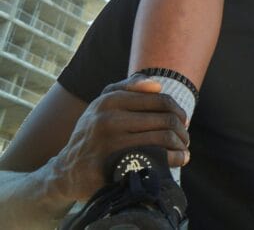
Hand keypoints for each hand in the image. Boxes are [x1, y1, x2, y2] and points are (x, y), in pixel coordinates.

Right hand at [48, 76, 188, 201]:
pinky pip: (155, 160)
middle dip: (182, 130)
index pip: (161, 100)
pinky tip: (178, 161)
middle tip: (185, 139)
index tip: (183, 121)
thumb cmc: (93, 133)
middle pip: (166, 120)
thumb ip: (128, 88)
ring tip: (183, 150)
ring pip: (163, 139)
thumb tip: (158, 85)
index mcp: (109, 100)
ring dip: (180, 146)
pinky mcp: (112, 167)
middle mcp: (108, 120)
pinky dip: (173, 160)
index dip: (178, 111)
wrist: (67, 170)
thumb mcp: (103, 104)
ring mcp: (109, 145)